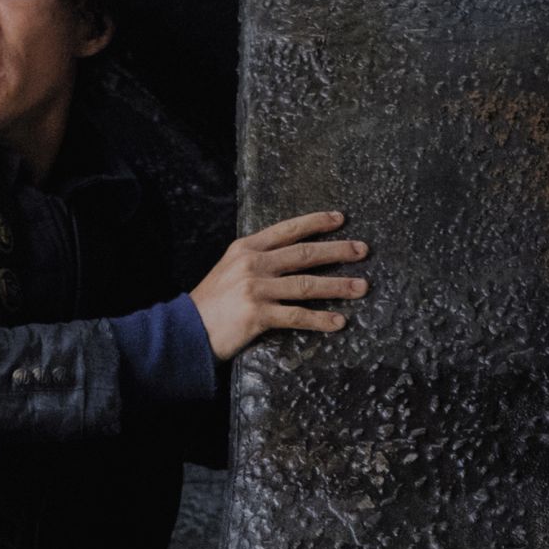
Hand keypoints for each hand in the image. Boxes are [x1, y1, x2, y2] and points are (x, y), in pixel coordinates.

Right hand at [192, 209, 366, 357]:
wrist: (185, 329)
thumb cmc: (209, 303)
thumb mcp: (228, 269)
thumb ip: (255, 260)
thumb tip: (288, 259)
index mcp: (246, 248)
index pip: (288, 229)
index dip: (316, 222)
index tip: (340, 219)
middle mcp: (253, 263)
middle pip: (304, 253)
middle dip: (338, 250)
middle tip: (362, 250)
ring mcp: (256, 289)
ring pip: (307, 284)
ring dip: (338, 286)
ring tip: (361, 287)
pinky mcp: (258, 314)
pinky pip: (297, 315)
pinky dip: (321, 319)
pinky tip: (338, 322)